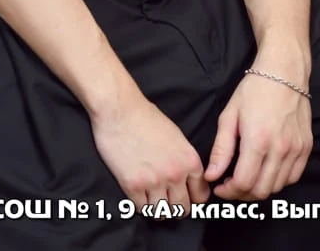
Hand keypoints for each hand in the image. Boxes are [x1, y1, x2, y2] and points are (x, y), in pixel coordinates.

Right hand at [91, 92, 209, 212]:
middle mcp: (176, 174)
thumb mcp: (176, 136)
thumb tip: (186, 176)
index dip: (192, 198)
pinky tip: (138, 195)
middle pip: (182, 208)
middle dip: (175, 206)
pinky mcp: (132, 184)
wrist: (118, 108)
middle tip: (166, 201)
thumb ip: (184, 159)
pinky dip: (141, 205)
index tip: (184, 197)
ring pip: (162, 212)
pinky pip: (142, 209)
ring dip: (157, 208)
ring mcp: (154, 181)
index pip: (201, 195)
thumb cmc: (144, 116)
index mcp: (189, 161)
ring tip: (151, 200)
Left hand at [203, 64, 311, 200]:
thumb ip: (221, 149)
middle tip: (230, 187)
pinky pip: (293, 177)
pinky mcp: (307, 148)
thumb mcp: (229, 116)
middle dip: (242, 195)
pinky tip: (265, 172)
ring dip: (259, 189)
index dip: (229, 192)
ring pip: (278, 187)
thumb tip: (211, 174)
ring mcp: (297, 150)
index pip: (244, 182)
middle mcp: (280, 149)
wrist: (284, 74)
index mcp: (257, 141)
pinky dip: (278, 181)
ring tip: (245, 180)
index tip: (219, 188)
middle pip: (262, 190)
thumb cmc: (253, 91)